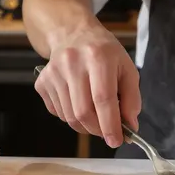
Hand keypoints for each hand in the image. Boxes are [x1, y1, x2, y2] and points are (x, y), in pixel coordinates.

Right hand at [34, 24, 139, 147]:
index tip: (117, 140)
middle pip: (83, 112)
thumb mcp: (127, 68)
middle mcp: (72, 63)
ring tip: (95, 117)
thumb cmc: (103, 52)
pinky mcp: (42, 82)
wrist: (73, 34)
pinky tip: (79, 103)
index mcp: (98, 57)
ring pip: (69, 117)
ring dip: (85, 126)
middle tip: (107, 132)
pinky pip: (57, 113)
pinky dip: (71, 117)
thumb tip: (130, 126)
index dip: (110, 124)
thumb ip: (132, 98)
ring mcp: (53, 73)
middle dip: (97, 130)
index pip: (103, 99)